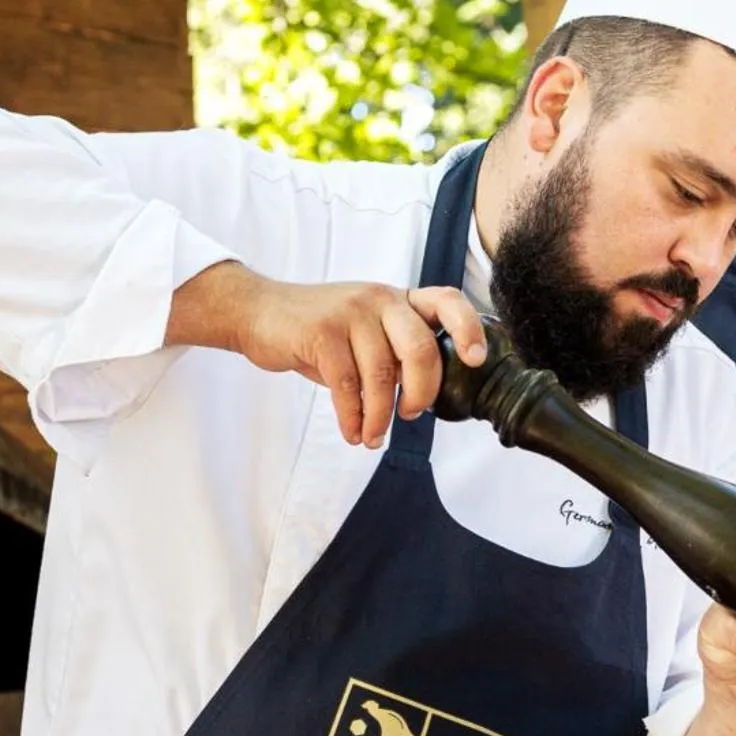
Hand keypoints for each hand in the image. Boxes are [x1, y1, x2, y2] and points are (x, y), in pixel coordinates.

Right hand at [235, 277, 489, 446]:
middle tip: (410, 416)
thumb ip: (396, 355)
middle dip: (422, 393)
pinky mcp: (321, 332)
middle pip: (421, 349)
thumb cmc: (321, 332)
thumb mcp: (366, 333)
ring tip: (371, 436)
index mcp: (399, 300)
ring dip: (380, 416)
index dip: (468, 329)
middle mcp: (380, 299)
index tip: (475, 361)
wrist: (260, 313)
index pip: (448, 302)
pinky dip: (352, 417)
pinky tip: (352, 431)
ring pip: (381, 375)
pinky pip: (347, 385)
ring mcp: (350, 312)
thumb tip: (425, 397)